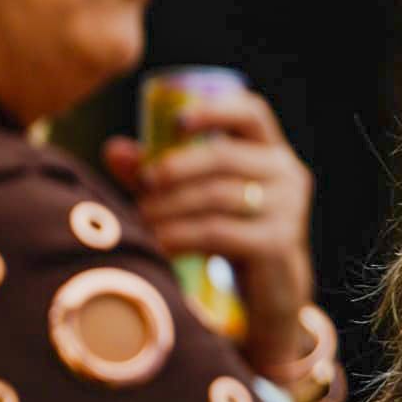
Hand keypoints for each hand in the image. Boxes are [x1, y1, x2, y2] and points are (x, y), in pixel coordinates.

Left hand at [103, 91, 316, 385]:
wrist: (270, 292)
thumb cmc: (230, 232)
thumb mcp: (198, 197)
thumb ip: (160, 171)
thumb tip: (114, 150)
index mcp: (270, 151)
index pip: (253, 113)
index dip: (215, 110)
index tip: (176, 122)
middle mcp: (287, 173)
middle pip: (225, 157)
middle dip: (177, 167)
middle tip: (142, 182)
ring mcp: (287, 209)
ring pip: (217, 196)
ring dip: (171, 206)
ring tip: (140, 219)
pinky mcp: (277, 243)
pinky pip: (219, 232)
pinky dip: (181, 236)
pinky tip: (159, 245)